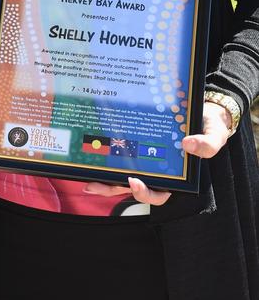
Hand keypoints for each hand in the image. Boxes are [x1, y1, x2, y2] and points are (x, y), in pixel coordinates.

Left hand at [83, 101, 232, 206]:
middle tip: (95, 184)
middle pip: (130, 185)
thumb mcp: (215, 134)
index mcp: (174, 175)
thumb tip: (190, 145)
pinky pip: (117, 150)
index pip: (158, 193)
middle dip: (110, 187)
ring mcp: (141, 156)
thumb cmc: (208, 126)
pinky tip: (90, 146)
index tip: (134, 182)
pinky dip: (103, 151)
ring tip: (84, 174)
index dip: (145, 193)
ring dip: (101, 175)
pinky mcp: (133, 140)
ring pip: (118, 171)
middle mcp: (154, 168)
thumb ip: (208, 144)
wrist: (199, 106)